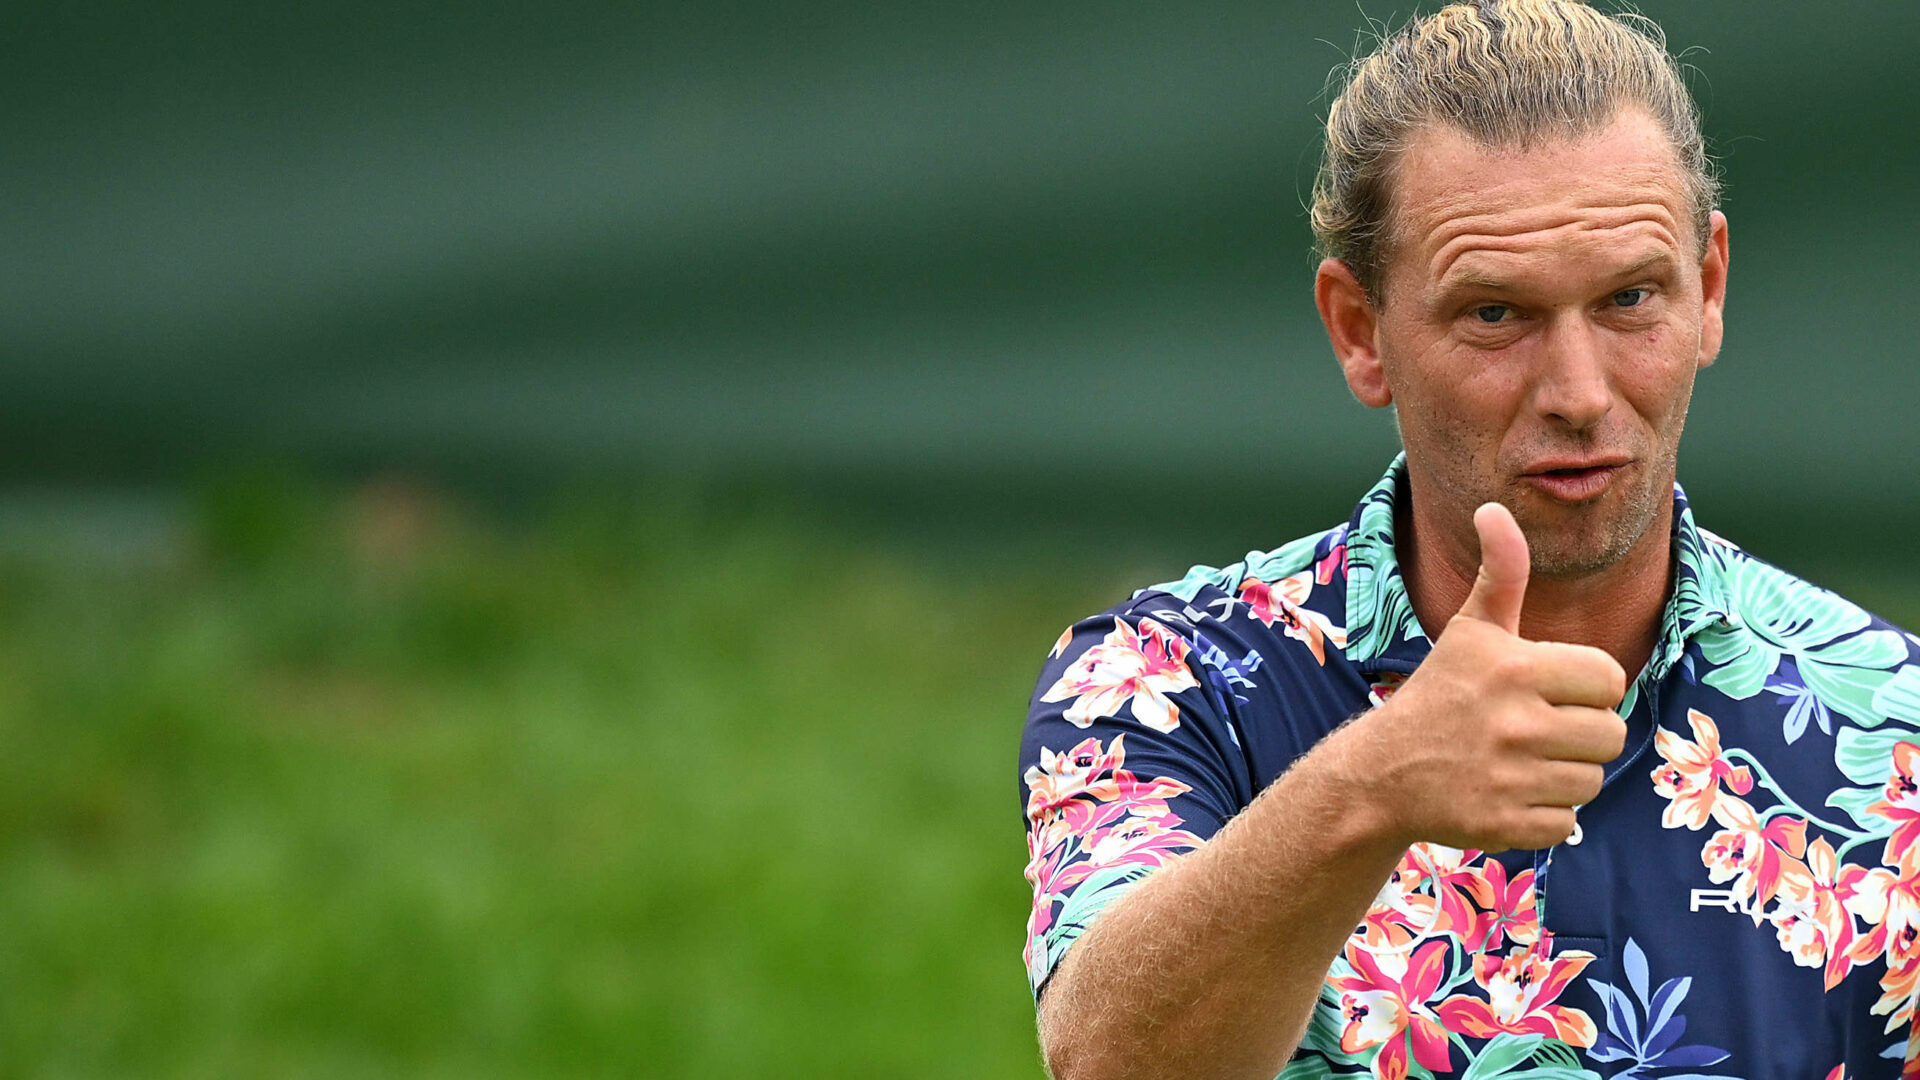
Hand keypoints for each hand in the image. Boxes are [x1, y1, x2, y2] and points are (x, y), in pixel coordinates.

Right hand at [1340, 503, 1628, 851]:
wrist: (1381, 773)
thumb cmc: (1440, 693)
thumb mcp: (1471, 631)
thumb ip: (1501, 573)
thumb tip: (1494, 508)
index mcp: (1515, 668)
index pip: (1608, 678)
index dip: (1585, 686)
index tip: (1548, 690)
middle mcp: (1514, 722)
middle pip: (1608, 734)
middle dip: (1579, 734)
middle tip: (1533, 731)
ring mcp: (1509, 777)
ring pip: (1591, 781)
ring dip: (1563, 775)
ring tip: (1521, 763)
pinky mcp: (1504, 824)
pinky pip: (1566, 824)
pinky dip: (1543, 815)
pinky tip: (1508, 795)